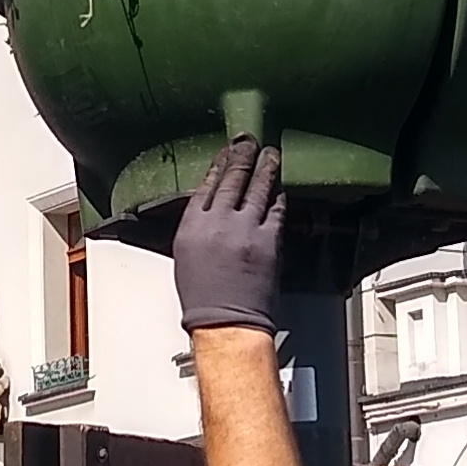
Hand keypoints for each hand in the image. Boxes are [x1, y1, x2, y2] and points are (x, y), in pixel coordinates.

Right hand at [173, 137, 284, 336]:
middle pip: (233, 179)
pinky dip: (278, 196)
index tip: (225, 152)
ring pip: (258, 187)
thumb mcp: (186, 256)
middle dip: (242, 156)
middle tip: (249, 141)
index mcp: (192, 227)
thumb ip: (199, 227)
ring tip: (270, 154)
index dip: (218, 164)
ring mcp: (246, 230)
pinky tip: (280, 188)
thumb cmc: (204, 300)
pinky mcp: (269, 241)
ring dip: (266, 167)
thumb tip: (213, 210)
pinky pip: (276, 209)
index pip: (206, 184)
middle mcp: (218, 223)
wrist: (227, 324)